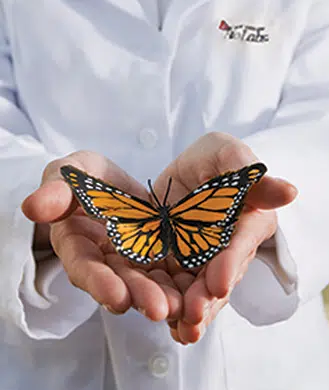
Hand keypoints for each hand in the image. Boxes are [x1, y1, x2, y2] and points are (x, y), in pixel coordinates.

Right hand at [22, 151, 182, 320]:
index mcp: (78, 246)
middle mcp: (106, 263)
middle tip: (159, 309)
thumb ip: (55, 189)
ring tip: (184, 307)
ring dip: (166, 297)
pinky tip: (201, 295)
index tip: (117, 297)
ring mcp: (134, 264)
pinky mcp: (160, 258)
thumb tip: (32, 206)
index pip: (85, 268)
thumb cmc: (87, 177)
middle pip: (122, 284)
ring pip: (150, 284)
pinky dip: (186, 286)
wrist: (115, 184)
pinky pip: (173, 274)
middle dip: (139, 296)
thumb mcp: (71, 173)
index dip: (99, 283)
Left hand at [152, 132, 297, 343]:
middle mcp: (230, 246)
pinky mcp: (180, 265)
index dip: (231, 262)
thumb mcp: (225, 155)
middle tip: (195, 313)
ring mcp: (204, 259)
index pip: (241, 242)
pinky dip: (174, 308)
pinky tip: (168, 325)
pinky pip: (178, 289)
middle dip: (208, 296)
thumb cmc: (213, 159)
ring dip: (193, 312)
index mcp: (247, 219)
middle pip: (221, 274)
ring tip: (182, 329)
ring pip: (202, 290)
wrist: (186, 173)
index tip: (218, 282)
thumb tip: (289, 191)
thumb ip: (250, 175)